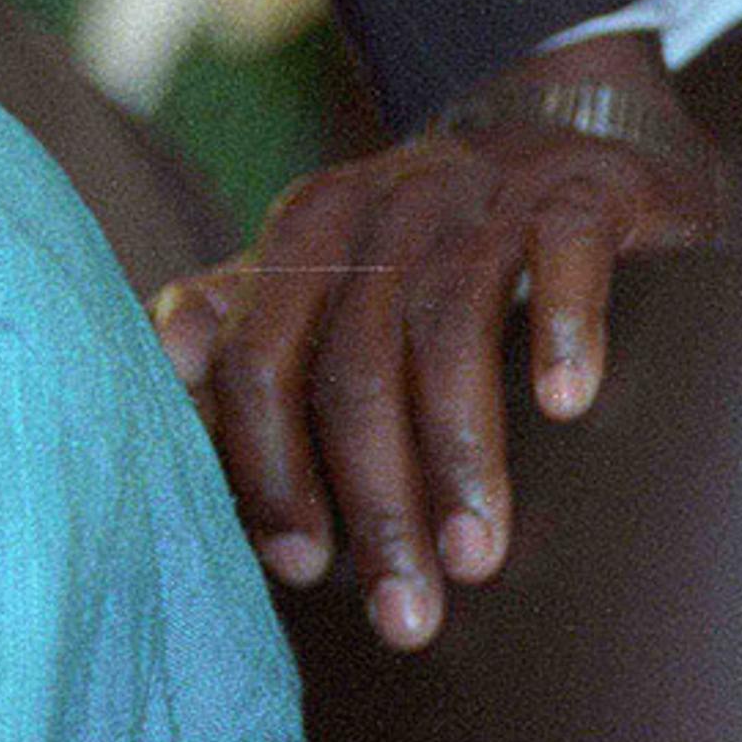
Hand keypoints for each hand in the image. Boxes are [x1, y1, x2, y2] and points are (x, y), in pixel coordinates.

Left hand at [149, 33, 715, 648]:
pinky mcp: (581, 190)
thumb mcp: (321, 272)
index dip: (269, 468)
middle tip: (406, 611)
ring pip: (450, 329)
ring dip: (462, 454)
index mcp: (301, 235)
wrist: (562, 129)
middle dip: (373, 500)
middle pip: (353, 366)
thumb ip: (237, 321)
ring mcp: (481, 194)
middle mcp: (379, 208)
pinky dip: (561, 327)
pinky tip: (568, 406)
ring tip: (476, 558)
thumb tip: (160, 362)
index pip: (258, 363)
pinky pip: (564, 254)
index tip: (297, 569)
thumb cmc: (424, 239)